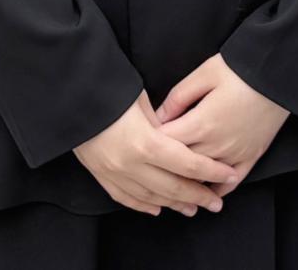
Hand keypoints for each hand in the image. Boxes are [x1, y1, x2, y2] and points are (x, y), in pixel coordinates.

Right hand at [73, 90, 239, 216]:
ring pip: (151, 197)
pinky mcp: (100, 175)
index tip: (229, 173)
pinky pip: (126, 197)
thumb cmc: (108, 89)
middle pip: (173, 187)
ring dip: (174, 204)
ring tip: (192, 208)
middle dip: (198, 196)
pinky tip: (157, 208)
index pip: (188, 164)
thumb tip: (177, 137)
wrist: (68, 96)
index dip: (212, 171)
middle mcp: (131, 164)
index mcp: (146, 143)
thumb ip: (162, 123)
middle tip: (216, 202)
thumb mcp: (141, 99)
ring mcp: (114, 172)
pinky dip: (144, 205)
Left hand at [152, 53, 290, 196]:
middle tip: (149, 165)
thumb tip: (158, 116)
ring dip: (187, 181)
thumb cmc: (240, 69)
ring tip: (172, 181)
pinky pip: (231, 183)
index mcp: (201, 123)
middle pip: (181, 165)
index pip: (165, 144)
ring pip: (204, 178)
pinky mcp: (251, 157)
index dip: (150, 143)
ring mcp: (235, 154)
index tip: (140, 141)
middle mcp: (216, 145)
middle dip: (163, 166)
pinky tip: (206, 190)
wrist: (279, 76)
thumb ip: (178, 97)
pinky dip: (217, 189)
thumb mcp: (204, 73)